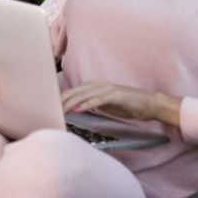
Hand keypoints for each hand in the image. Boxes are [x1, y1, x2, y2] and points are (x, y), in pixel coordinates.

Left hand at [60, 78, 180, 125]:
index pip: (71, 92)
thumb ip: (90, 104)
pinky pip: (97, 100)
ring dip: (69, 104)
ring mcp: (106, 89)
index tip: (49, 109)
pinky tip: (77, 110)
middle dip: (60, 102)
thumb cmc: (127, 105)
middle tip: (49, 113)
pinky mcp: (115, 95)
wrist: (148, 103)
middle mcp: (98, 85)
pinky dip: (86, 104)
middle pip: (73, 92)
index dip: (59, 100)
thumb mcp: (105, 105)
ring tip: (59, 112)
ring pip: (82, 95)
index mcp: (93, 86)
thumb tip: (75, 109)